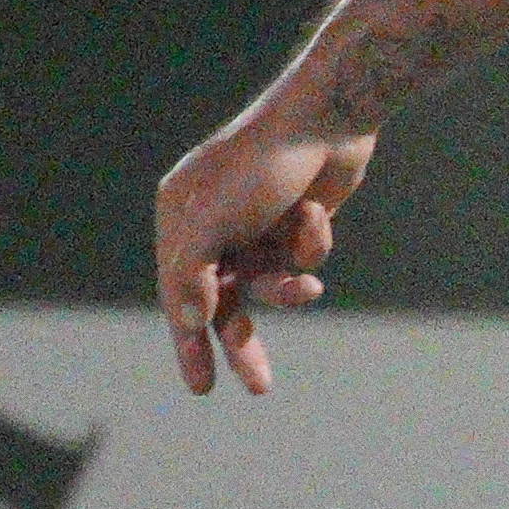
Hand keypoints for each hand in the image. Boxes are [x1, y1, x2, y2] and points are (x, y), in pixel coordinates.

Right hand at [155, 97, 372, 393]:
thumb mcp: (216, 224)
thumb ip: (194, 276)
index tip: (202, 388)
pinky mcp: (295, 219)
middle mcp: (212, 221)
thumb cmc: (264, 166)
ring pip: (269, 282)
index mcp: (179, 217)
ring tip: (305, 283)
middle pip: (224, 300)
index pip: (178, 294)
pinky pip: (300, 257)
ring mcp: (255, 221)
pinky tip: (316, 212)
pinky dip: (310, 244)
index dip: (190, 343)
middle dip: (243, 340)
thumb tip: (189, 321)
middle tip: (259, 386)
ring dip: (287, 286)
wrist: (330, 119)